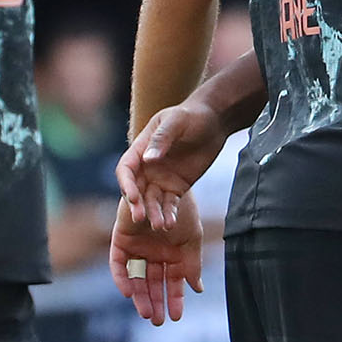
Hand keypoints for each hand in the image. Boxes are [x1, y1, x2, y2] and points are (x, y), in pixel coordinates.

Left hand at [109, 199, 203, 326]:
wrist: (165, 181)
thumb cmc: (182, 207)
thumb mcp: (191, 238)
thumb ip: (192, 264)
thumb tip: (198, 289)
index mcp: (172, 253)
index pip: (172, 282)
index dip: (175, 298)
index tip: (177, 316)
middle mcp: (154, 253)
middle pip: (152, 284)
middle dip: (156, 302)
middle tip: (158, 321)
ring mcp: (137, 248)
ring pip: (136, 278)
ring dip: (139, 296)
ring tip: (147, 312)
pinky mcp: (120, 240)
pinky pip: (118, 264)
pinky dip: (121, 277)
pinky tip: (128, 292)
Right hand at [118, 103, 226, 230]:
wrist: (214, 121)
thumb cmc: (191, 115)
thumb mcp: (176, 121)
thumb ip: (162, 139)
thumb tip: (148, 159)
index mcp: (140, 150)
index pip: (126, 170)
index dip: (126, 184)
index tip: (132, 197)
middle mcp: (147, 168)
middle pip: (136, 190)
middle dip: (137, 205)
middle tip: (140, 218)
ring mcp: (161, 179)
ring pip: (152, 201)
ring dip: (154, 213)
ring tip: (160, 225)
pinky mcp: (176, 187)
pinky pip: (170, 203)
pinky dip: (169, 214)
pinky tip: (171, 224)